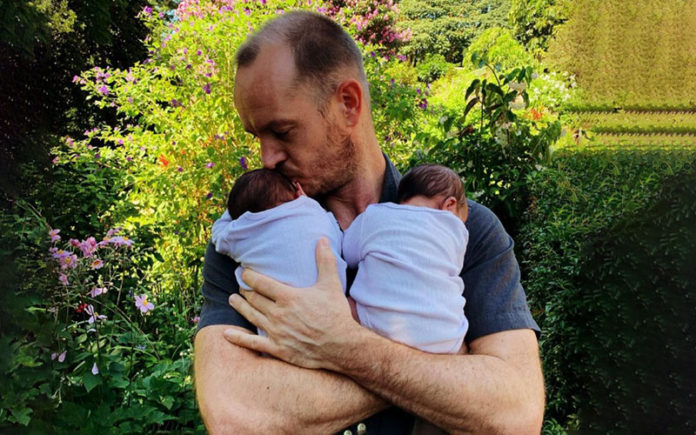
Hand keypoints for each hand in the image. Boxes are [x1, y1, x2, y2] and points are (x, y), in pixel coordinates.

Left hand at [223, 238, 359, 369]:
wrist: (342, 345)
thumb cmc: (336, 314)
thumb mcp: (331, 284)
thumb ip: (325, 261)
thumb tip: (322, 239)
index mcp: (288, 296)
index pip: (260, 283)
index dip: (248, 276)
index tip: (243, 272)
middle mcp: (278, 314)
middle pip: (253, 298)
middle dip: (245, 290)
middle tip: (240, 285)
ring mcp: (276, 332)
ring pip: (251, 316)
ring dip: (240, 306)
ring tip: (233, 299)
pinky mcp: (278, 348)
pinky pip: (253, 343)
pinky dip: (238, 338)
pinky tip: (227, 334)